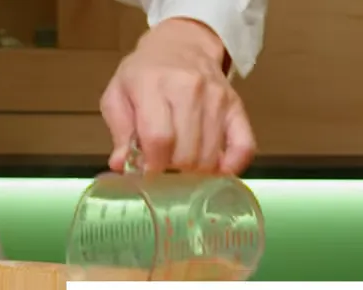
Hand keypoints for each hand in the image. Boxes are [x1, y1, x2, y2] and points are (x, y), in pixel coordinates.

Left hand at [101, 18, 255, 174]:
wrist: (182, 44)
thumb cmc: (144, 74)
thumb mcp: (118, 95)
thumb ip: (120, 131)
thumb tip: (123, 166)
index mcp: (154, 85)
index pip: (159, 138)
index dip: (152, 165)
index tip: (147, 172)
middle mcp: (190, 89)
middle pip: (186, 153)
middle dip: (171, 170)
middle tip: (163, 166)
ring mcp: (217, 99)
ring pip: (209, 156)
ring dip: (194, 172)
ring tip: (180, 164)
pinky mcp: (236, 107)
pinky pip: (244, 147)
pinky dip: (231, 167)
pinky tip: (214, 171)